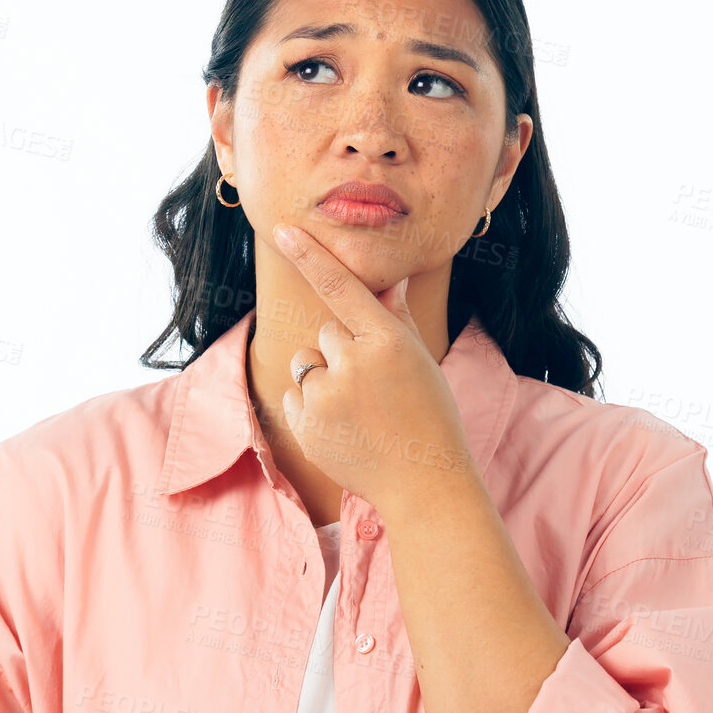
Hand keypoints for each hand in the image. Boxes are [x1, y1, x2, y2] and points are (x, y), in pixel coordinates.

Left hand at [272, 222, 478, 517]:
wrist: (424, 483)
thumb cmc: (429, 416)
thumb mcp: (420, 361)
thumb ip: (397, 318)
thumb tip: (392, 278)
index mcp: (388, 340)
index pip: (341, 288)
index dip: (310, 256)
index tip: (282, 228)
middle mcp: (354, 362)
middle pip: (326, 334)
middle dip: (342, 354)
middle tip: (375, 389)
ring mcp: (327, 395)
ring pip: (307, 364)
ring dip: (323, 380)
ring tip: (358, 412)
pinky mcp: (306, 425)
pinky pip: (294, 397)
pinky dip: (311, 410)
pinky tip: (343, 430)